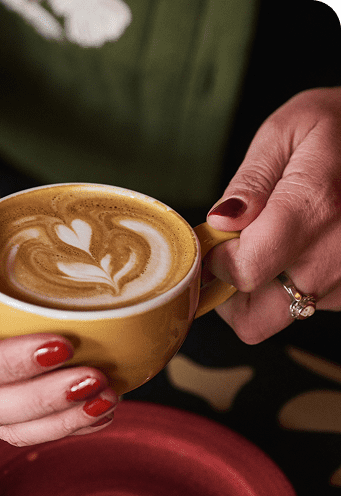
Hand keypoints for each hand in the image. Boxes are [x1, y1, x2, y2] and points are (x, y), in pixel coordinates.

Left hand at [206, 87, 340, 343]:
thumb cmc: (340, 128)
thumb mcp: (289, 130)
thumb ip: (251, 180)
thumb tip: (220, 222)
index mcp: (316, 206)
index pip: (246, 271)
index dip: (217, 264)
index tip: (217, 242)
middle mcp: (336, 254)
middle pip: (256, 318)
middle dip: (232, 292)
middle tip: (237, 254)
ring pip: (282, 314)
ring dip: (266, 288)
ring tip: (280, 241)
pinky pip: (309, 306)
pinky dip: (295, 285)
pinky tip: (305, 248)